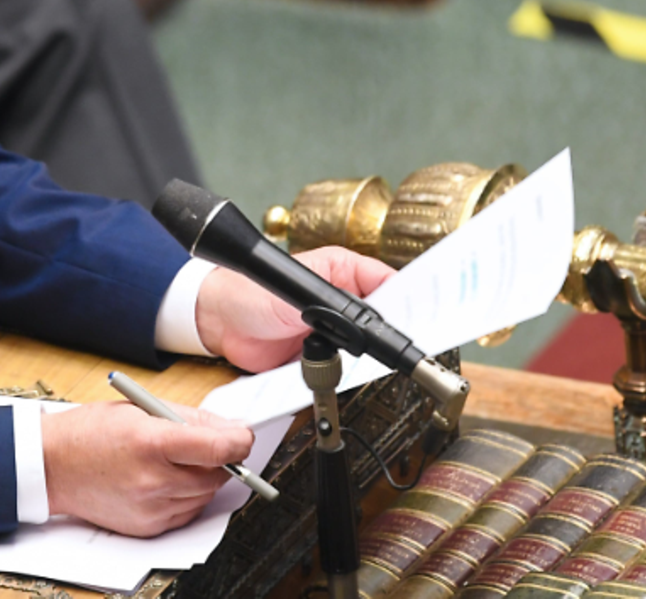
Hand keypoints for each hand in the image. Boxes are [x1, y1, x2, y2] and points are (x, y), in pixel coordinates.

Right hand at [42, 401, 253, 536]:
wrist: (52, 465)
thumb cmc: (91, 432)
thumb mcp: (141, 409)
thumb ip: (191, 419)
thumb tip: (232, 428)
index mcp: (151, 442)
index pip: (220, 448)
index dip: (240, 441)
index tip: (242, 436)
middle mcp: (153, 480)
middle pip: (218, 474)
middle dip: (221, 458)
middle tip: (207, 444)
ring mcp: (150, 508)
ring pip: (205, 495)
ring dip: (204, 477)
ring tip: (178, 460)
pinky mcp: (147, 527)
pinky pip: (187, 513)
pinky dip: (187, 497)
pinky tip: (167, 480)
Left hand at [195, 247, 395, 371]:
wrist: (219, 324)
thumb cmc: (249, 292)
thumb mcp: (296, 294)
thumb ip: (331, 304)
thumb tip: (364, 319)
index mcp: (343, 271)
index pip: (388, 284)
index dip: (409, 302)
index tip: (426, 318)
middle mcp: (341, 300)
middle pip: (381, 320)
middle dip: (390, 335)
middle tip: (405, 349)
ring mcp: (332, 329)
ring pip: (365, 348)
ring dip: (368, 357)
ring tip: (378, 363)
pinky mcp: (320, 355)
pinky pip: (342, 367)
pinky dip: (346, 373)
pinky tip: (350, 374)